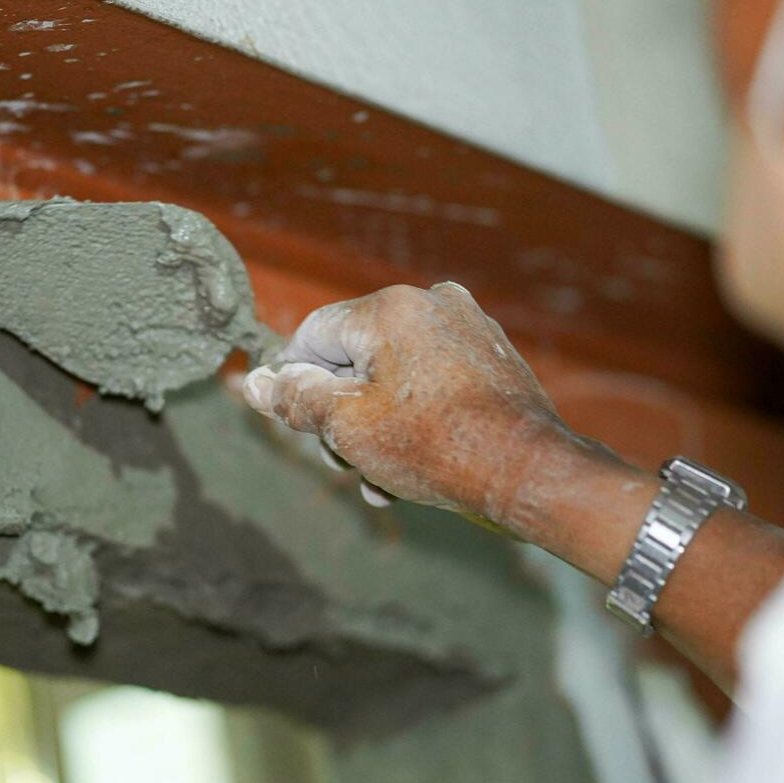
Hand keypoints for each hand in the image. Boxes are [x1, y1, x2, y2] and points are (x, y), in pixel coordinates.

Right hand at [242, 283, 571, 517]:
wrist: (529, 472)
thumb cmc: (439, 447)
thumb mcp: (348, 427)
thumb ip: (296, 398)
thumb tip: (254, 382)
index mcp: (391, 308)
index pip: (314, 335)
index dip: (297, 384)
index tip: (301, 427)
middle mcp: (432, 303)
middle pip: (355, 356)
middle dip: (343, 414)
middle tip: (347, 464)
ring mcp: (467, 327)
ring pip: (393, 374)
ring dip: (378, 425)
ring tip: (383, 479)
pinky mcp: (491, 356)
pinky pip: (431, 380)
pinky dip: (415, 417)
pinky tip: (414, 466)